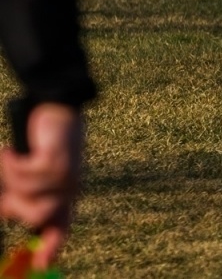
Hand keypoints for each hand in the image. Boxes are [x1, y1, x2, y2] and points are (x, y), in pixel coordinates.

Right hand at [0, 103, 84, 268]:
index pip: (60, 228)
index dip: (51, 248)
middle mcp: (70, 189)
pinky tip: (11, 149)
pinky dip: (9, 162)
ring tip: (10, 159)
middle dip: (12, 205)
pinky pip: (23, 175)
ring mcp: (66, 176)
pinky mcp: (57, 161)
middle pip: (34, 218)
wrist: (57, 105)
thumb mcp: (35, 173)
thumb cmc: (41, 141)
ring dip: (9, 179)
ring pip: (26, 197)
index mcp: (65, 195)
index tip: (42, 265)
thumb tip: (8, 212)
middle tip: (4, 187)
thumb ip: (27, 196)